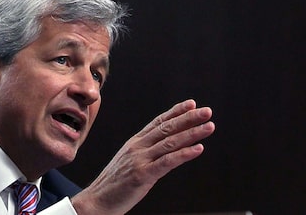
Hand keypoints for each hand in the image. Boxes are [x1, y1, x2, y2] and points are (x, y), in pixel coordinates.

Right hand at [71, 99, 214, 214]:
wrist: (96, 201)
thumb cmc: (114, 185)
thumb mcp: (130, 162)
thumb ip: (146, 153)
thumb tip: (165, 148)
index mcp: (135, 143)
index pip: (158, 122)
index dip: (175, 112)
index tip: (191, 104)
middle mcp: (137, 147)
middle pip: (167, 128)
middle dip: (189, 118)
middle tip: (207, 111)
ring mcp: (139, 160)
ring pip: (170, 142)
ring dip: (192, 133)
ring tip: (208, 126)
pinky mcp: (142, 175)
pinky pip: (167, 162)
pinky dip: (184, 154)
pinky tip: (198, 149)